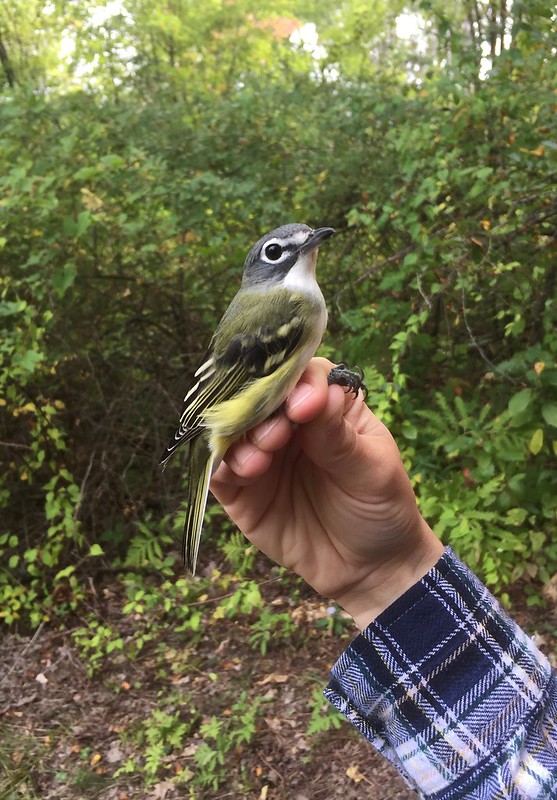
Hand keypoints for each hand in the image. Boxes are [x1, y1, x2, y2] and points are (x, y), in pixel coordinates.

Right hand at [211, 358, 443, 627]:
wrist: (369, 568)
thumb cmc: (381, 508)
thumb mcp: (372, 470)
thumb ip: (339, 437)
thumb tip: (315, 395)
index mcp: (326, 406)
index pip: (303, 376)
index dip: (298, 383)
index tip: (304, 406)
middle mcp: (288, 423)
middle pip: (258, 396)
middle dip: (261, 409)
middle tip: (277, 435)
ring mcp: (261, 455)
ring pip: (233, 430)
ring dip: (241, 437)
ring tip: (261, 460)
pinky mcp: (241, 491)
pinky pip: (219, 470)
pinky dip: (222, 465)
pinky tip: (244, 472)